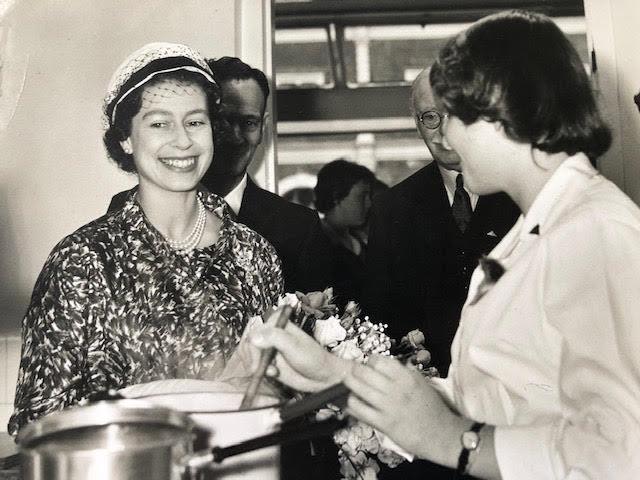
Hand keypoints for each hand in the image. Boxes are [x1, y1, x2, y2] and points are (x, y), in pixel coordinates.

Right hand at [250, 318, 350, 391]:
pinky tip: (273, 374)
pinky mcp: (269, 363)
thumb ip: (275, 338)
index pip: (256, 331)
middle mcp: (272, 335)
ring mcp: (270, 349)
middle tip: (258, 369)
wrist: (322, 378)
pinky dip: (260, 372)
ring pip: (249, 356)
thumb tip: (254, 338)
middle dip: (253, 359)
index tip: (257, 357)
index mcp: (278, 324)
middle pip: (250, 343)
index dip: (254, 345)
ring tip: (271, 371)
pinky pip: (254, 366)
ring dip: (256, 366)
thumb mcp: (294, 346)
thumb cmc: (314, 358)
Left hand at [344, 355, 465, 465]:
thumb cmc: (433, 407)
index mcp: (406, 377)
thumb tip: (388, 364)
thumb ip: (405, 372)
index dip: (370, 361)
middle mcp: (395, 389)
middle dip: (354, 370)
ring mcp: (388, 407)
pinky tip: (350, 403)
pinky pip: (359, 411)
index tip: (368, 365)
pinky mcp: (383, 424)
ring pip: (358, 390)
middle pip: (364, 373)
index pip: (379, 361)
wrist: (441, 435)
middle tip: (351, 371)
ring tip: (346, 383)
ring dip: (348, 384)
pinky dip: (351, 405)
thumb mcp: (422, 382)